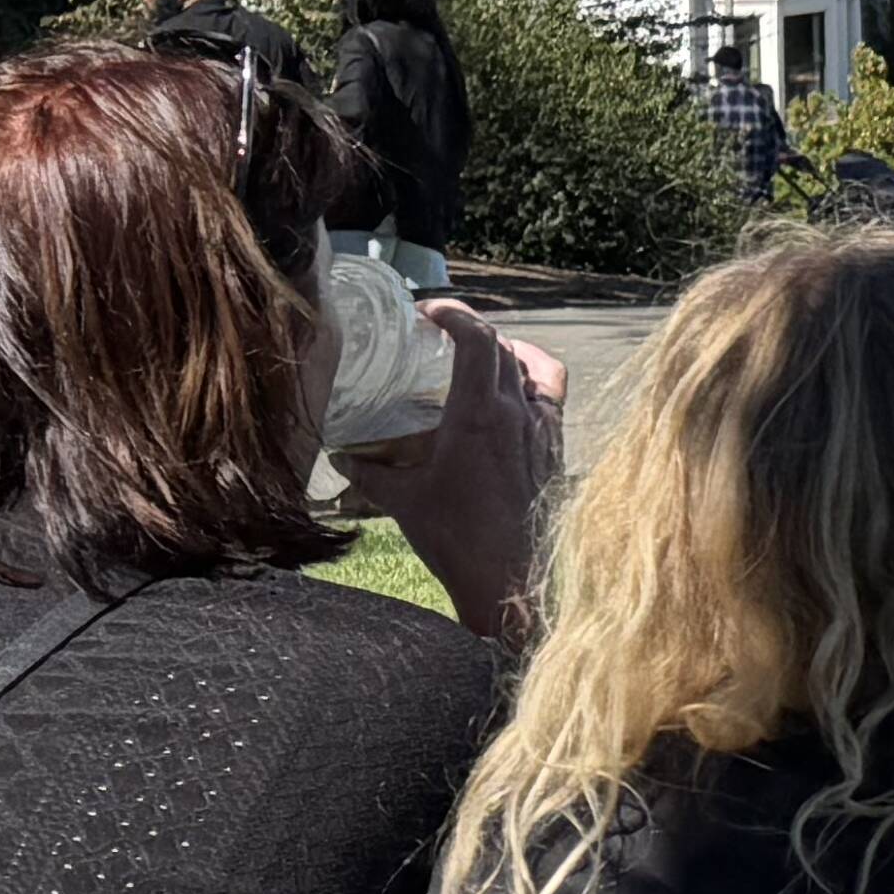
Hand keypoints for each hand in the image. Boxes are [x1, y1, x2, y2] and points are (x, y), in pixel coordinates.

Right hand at [332, 300, 563, 647]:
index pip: (477, 339)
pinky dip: (531, 381)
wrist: (509, 582)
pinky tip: (513, 393)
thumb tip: (338, 457)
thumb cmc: (456, 540)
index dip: (454, 314)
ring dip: (502, 351)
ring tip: (475, 358)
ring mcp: (542, 431)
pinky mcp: (555, 451)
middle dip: (470, 329)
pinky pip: (551, 397)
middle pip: (501, 346)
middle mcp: (517, 414)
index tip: (427, 312)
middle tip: (439, 334)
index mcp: (478, 415)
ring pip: (530, 367)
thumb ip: (367, 472)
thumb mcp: (401, 500)